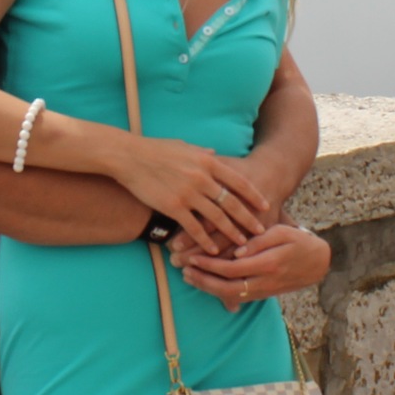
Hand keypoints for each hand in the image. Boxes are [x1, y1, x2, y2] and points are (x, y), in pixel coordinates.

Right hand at [109, 135, 268, 251]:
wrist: (130, 157)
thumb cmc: (156, 149)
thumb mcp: (185, 145)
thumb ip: (203, 152)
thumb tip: (216, 154)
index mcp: (208, 162)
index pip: (238, 181)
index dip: (253, 195)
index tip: (265, 204)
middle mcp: (202, 178)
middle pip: (232, 202)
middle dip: (248, 218)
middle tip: (260, 230)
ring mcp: (188, 194)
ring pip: (217, 218)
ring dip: (231, 232)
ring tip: (242, 243)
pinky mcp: (173, 207)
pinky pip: (194, 227)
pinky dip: (206, 240)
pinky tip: (213, 249)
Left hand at [180, 225, 329, 312]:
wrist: (318, 263)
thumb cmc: (299, 241)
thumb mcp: (282, 232)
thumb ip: (259, 241)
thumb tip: (238, 250)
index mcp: (268, 264)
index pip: (232, 268)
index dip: (210, 265)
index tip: (192, 257)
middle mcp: (264, 282)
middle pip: (227, 287)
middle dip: (203, 281)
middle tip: (184, 270)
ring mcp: (264, 291)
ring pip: (231, 296)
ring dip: (208, 288)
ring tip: (189, 277)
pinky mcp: (263, 294)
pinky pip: (238, 297)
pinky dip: (219, 292)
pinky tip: (206, 283)